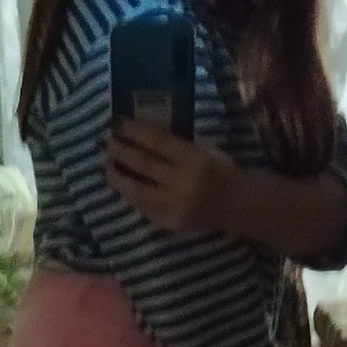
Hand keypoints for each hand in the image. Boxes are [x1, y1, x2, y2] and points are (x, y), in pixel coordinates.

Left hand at [105, 121, 237, 235]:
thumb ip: (177, 147)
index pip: (157, 141)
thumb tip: (141, 137)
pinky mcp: (170, 222)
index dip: (134, 131)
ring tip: (107, 167)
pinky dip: (131, 197)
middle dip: (121, 152)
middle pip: (143, 164)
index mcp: (193, 158)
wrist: (239, 205)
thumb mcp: (204, 151)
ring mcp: (174, 205)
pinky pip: (144, 209)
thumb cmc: (222, 171)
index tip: (117, 124)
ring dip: (119, 178)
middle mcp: (182, 182)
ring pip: (138, 190)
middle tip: (107, 143)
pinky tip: (122, 188)